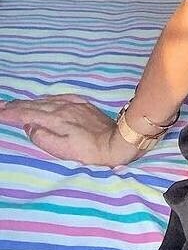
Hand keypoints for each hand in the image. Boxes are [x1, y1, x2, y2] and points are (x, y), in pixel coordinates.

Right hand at [0, 94, 146, 167]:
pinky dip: (48, 99)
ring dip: (30, 101)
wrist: (115, 142)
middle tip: (2, 105)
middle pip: (35, 105)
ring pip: (47, 101)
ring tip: (17, 102)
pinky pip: (61, 97)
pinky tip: (45, 99)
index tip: (0, 112)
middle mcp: (63, 108)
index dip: (12, 113)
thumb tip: (29, 126)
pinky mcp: (83, 105)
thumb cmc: (89, 151)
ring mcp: (74, 105)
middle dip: (17, 105)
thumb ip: (44, 138)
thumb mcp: (63, 150)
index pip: (28, 114)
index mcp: (56, 120)